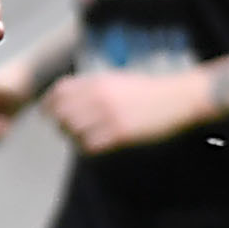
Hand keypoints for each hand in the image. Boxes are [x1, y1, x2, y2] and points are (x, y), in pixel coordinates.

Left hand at [41, 68, 214, 155]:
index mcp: (96, 81)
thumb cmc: (147, 90)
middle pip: (61, 114)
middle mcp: (98, 96)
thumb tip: (66, 98)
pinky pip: (90, 145)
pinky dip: (89, 148)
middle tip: (70, 130)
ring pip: (72, 131)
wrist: (178, 97)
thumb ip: (91, 87)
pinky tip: (97, 145)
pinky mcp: (120, 133)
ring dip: (74, 137)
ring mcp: (108, 115)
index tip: (52, 115)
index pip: (57, 92)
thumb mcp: (115, 79)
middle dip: (61, 124)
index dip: (50, 106)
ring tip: (85, 138)